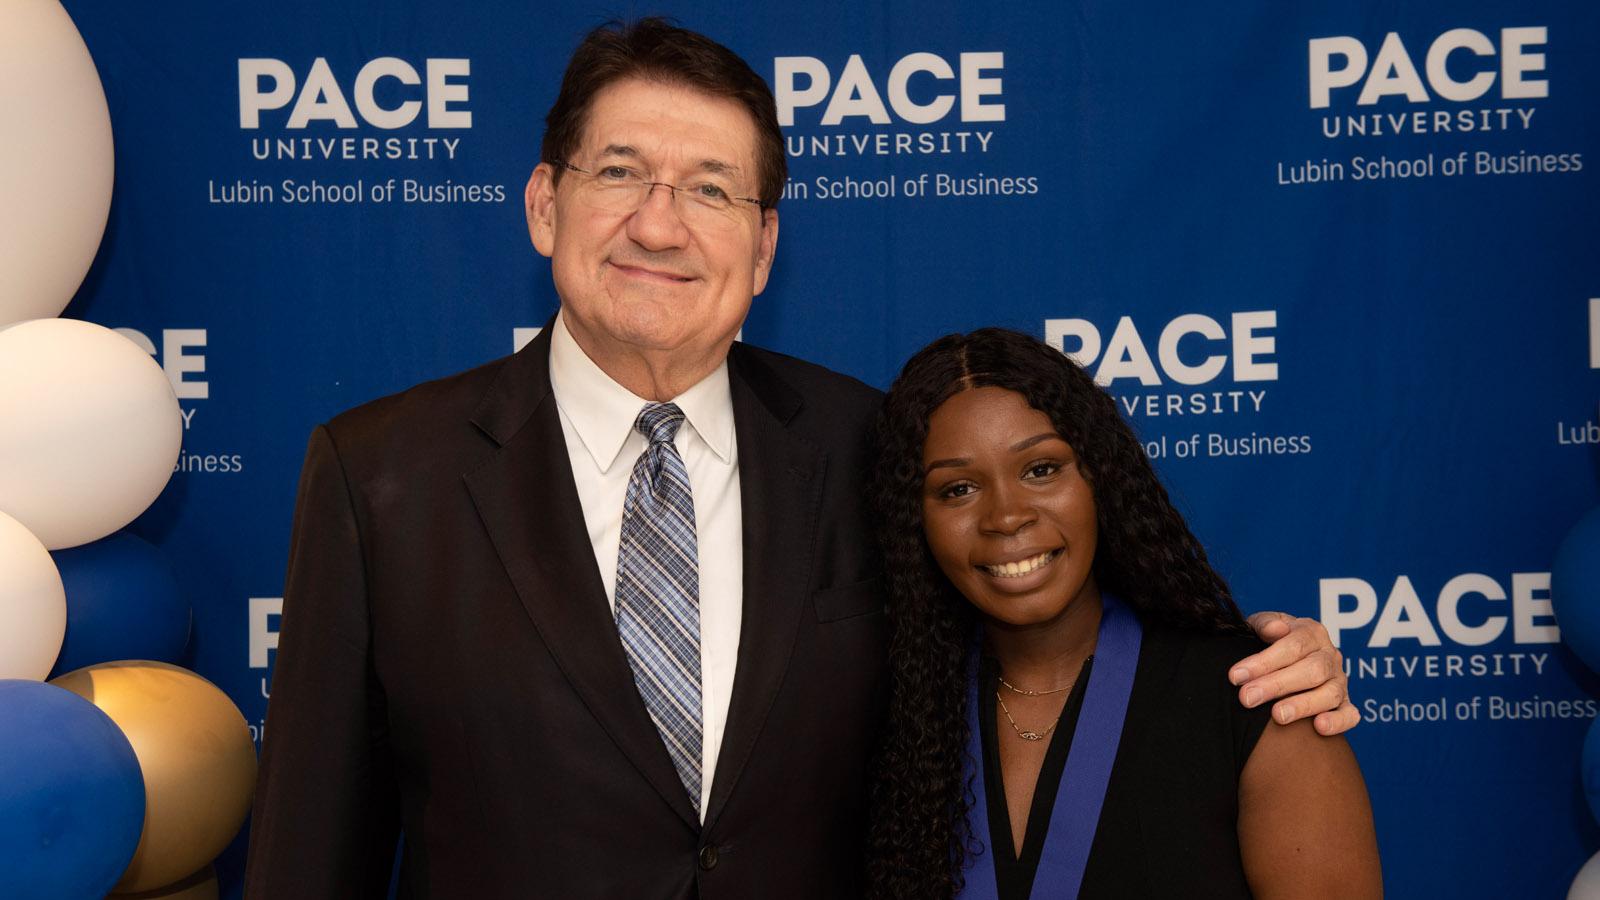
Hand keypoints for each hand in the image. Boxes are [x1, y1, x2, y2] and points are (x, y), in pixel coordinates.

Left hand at [1230, 612, 1358, 735]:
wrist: (1285, 659)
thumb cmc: (1269, 642)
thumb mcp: (1262, 627)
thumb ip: (1264, 624)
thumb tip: (1274, 629)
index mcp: (1312, 632)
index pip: (1292, 645)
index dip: (1264, 662)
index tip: (1236, 676)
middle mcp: (1330, 656)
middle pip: (1311, 670)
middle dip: (1276, 685)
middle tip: (1247, 698)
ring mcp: (1340, 681)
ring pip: (1330, 693)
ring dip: (1303, 705)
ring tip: (1277, 716)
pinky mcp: (1345, 705)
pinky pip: (1349, 715)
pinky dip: (1338, 722)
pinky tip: (1319, 727)